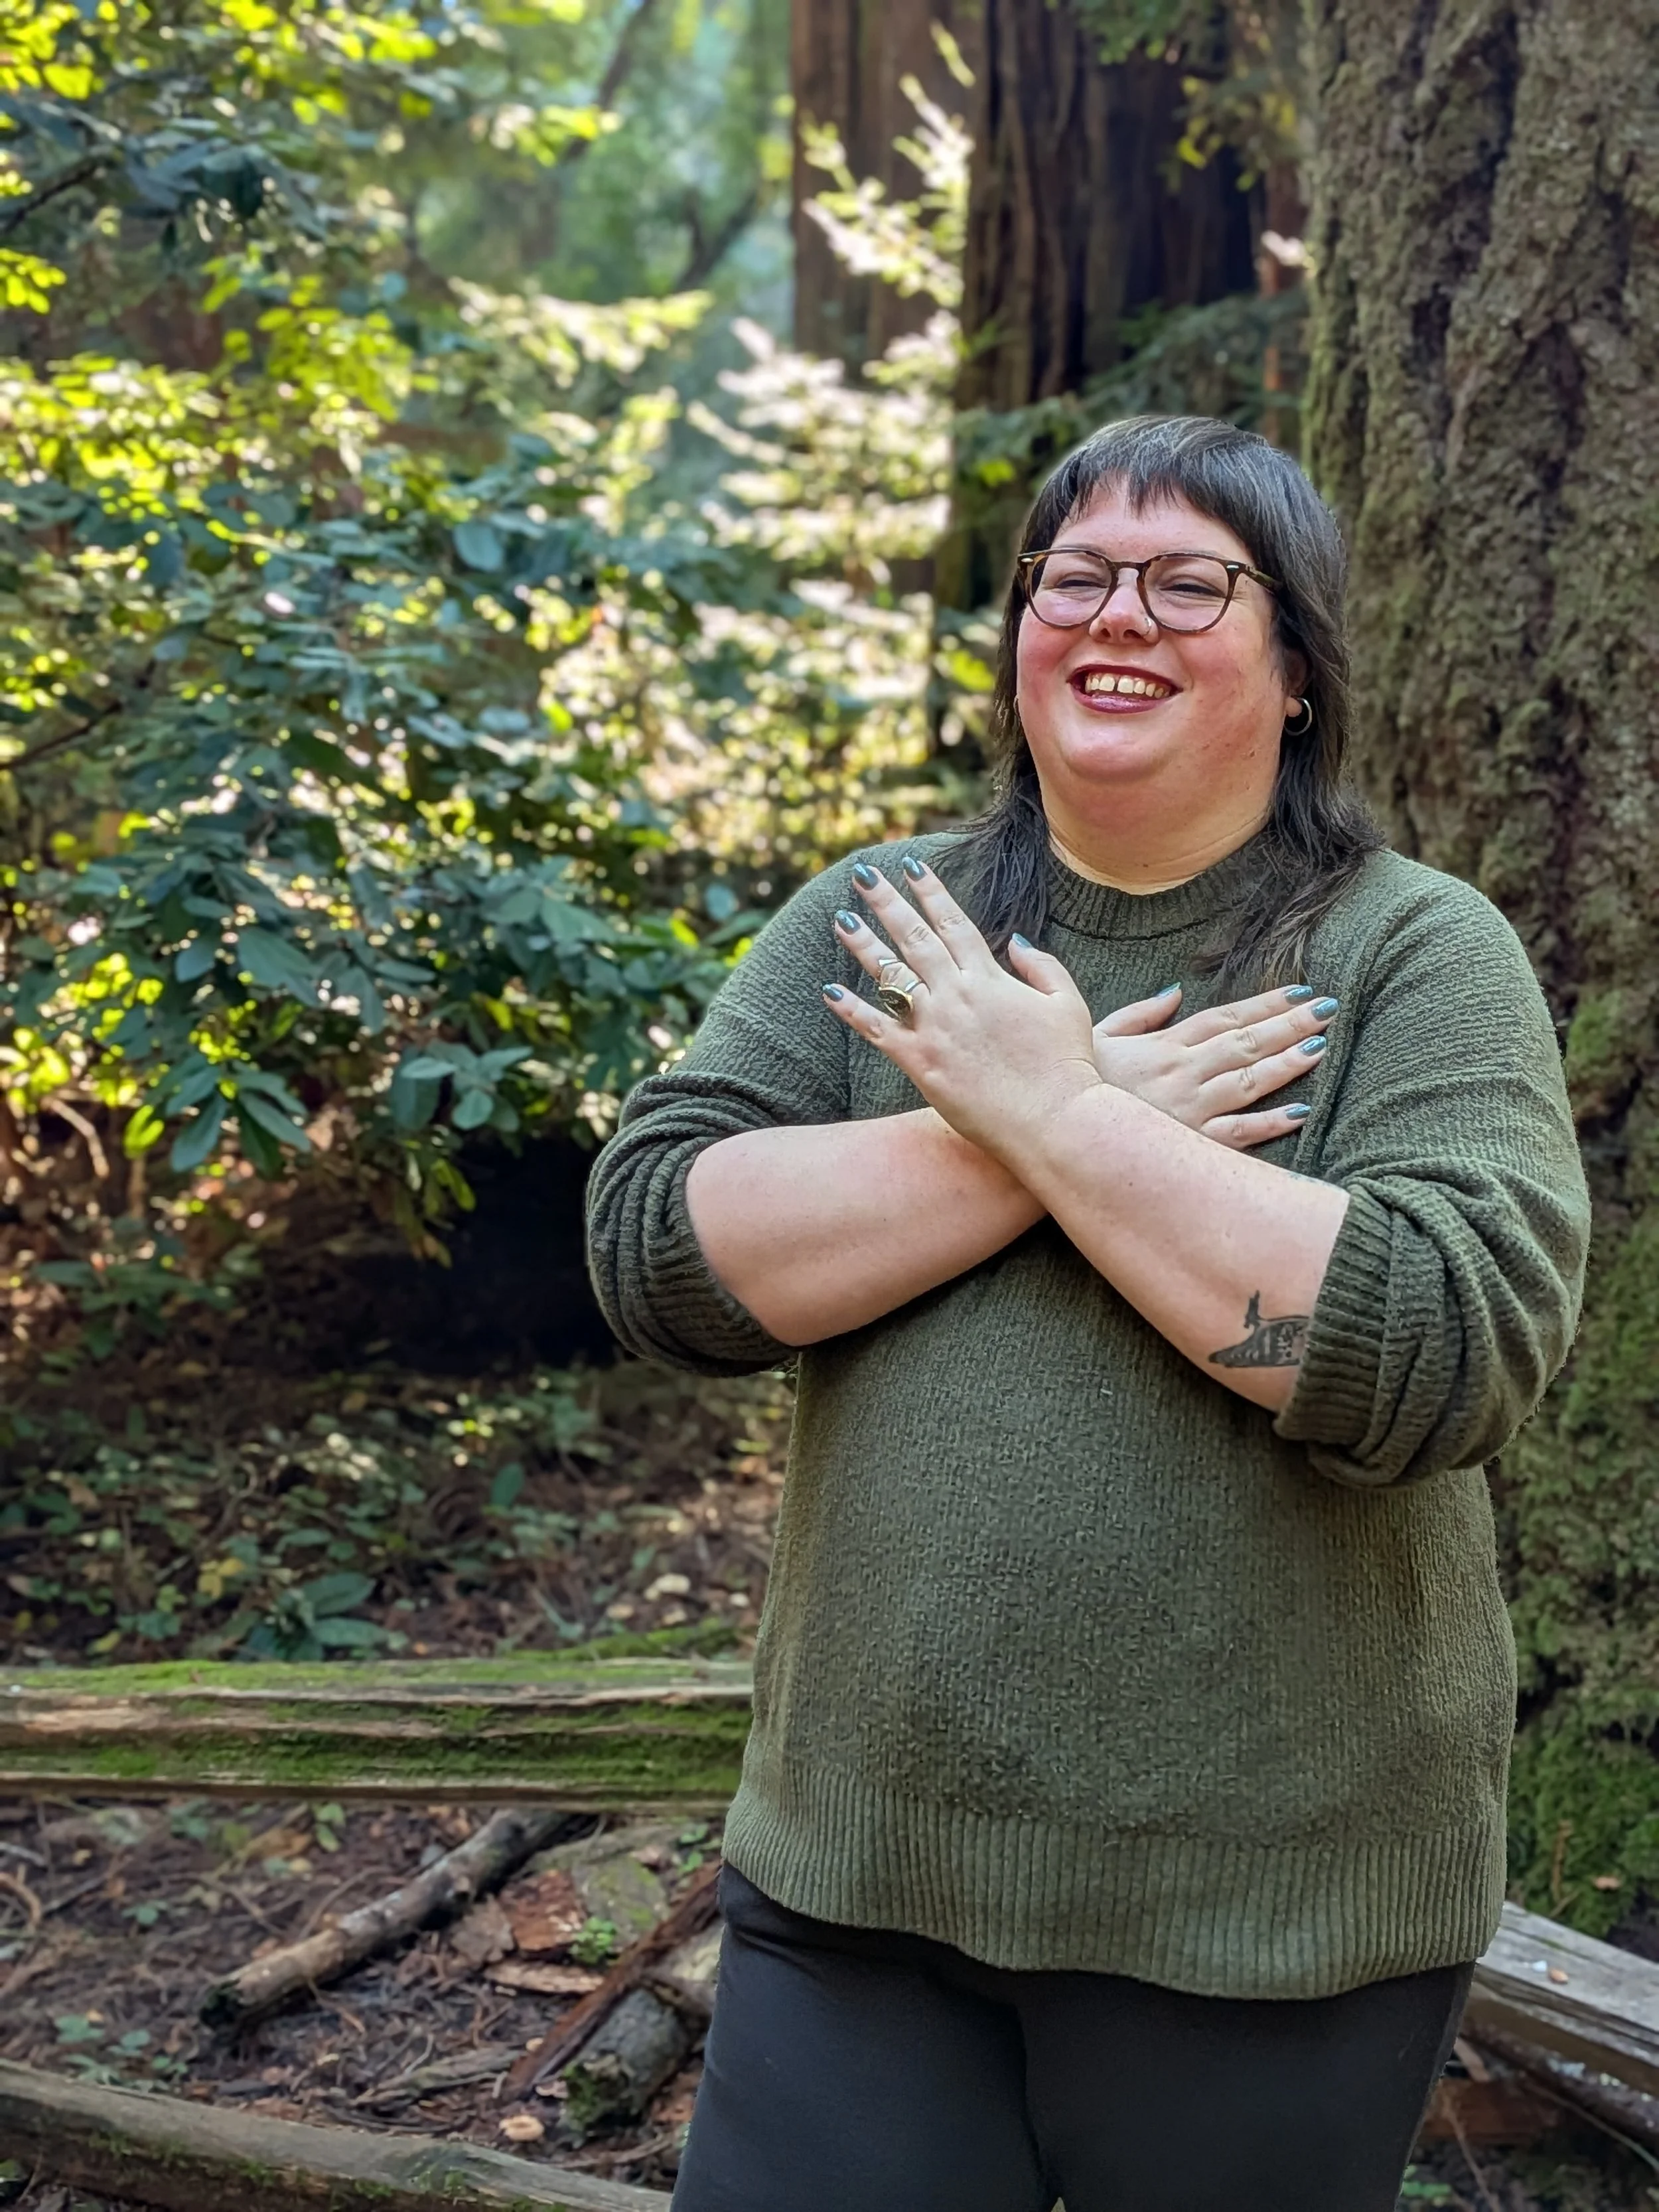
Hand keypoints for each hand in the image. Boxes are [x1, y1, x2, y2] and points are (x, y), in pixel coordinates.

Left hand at [823, 854, 1100, 1159]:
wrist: (1053, 1119)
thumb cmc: (1067, 1065)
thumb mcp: (1068, 1003)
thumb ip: (1041, 966)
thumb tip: (1015, 940)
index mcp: (991, 978)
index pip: (954, 923)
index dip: (931, 892)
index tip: (912, 867)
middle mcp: (957, 996)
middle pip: (914, 938)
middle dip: (887, 902)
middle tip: (863, 874)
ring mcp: (936, 1029)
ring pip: (891, 977)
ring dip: (863, 945)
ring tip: (840, 918)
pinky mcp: (921, 1064)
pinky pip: (878, 1032)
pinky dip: (853, 1011)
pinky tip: (830, 992)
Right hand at [1092, 982, 1338, 1148]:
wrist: (1050, 1132)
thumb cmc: (1071, 1083)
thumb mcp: (1099, 1035)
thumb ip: (1140, 1013)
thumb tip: (1174, 991)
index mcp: (1163, 1046)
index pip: (1225, 1017)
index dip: (1265, 1003)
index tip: (1300, 992)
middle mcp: (1181, 1073)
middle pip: (1246, 1044)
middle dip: (1290, 1025)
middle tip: (1328, 1009)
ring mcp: (1187, 1110)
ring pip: (1249, 1083)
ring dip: (1288, 1064)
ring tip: (1322, 1047)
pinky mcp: (1186, 1145)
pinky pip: (1237, 1135)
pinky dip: (1270, 1124)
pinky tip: (1301, 1112)